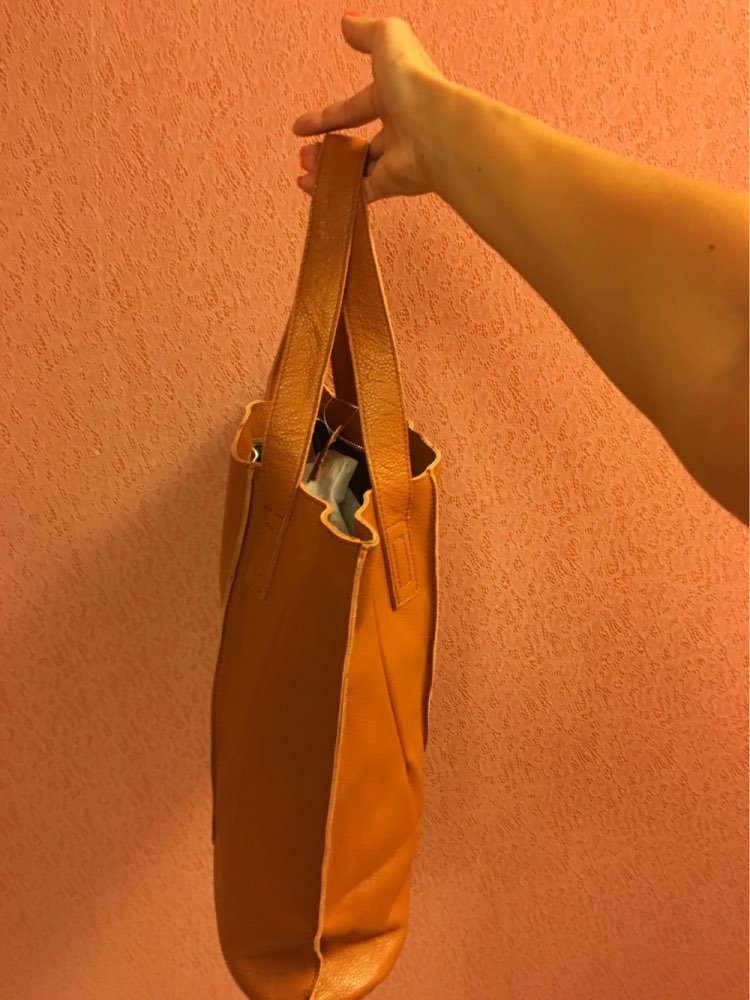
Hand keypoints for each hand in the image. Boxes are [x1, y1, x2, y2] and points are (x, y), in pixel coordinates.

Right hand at [292, 14, 447, 203]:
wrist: (436, 128)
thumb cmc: (415, 83)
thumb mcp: (388, 39)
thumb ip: (366, 31)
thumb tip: (347, 21)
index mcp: (395, 99)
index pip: (355, 108)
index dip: (327, 117)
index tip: (302, 126)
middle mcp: (398, 130)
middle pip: (357, 144)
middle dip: (328, 149)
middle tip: (304, 154)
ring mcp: (395, 160)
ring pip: (358, 169)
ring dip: (329, 171)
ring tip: (305, 170)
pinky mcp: (392, 184)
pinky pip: (361, 192)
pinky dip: (337, 192)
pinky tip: (314, 190)